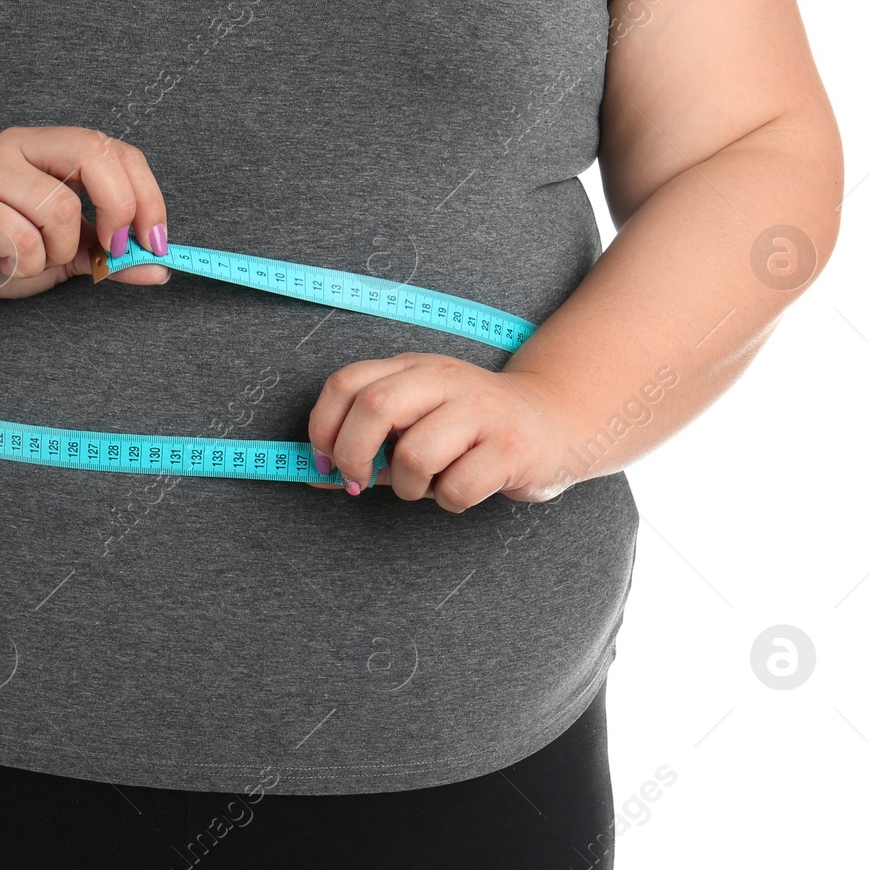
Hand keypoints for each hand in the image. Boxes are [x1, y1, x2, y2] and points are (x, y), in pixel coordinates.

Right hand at [0, 125, 171, 304]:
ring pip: (61, 209)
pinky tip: (1, 262)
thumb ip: (106, 257)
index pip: (118, 151)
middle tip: (111, 251)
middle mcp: (20, 146)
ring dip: (58, 252)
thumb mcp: (59, 254)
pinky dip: (24, 265)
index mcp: (49, 149)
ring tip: (30, 259)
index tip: (154, 241)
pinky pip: (23, 239)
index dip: (147, 195)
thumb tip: (158, 268)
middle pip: (96, 157)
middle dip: (119, 210)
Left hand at [306, 353, 579, 508]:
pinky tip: (463, 488)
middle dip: (353, 456)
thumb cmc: (471, 431)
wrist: (557, 422)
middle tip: (358, 483)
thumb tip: (311, 474)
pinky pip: (455, 488)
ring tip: (424, 485)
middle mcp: (446, 380)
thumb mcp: (417, 423)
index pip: (346, 383)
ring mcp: (481, 411)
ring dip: (406, 486)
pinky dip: (448, 501)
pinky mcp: (511, 447)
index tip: (325, 462)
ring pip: (413, 455)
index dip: (322, 427)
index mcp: (414, 368)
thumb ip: (368, 447)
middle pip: (374, 406)